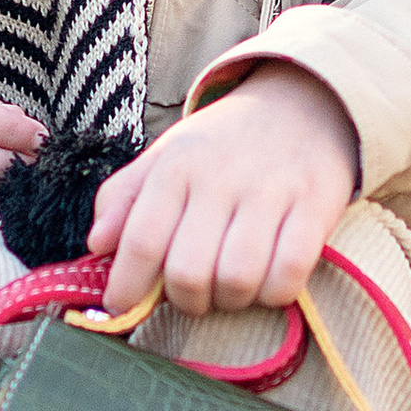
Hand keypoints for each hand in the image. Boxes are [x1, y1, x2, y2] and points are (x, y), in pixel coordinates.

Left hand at [87, 68, 359, 317]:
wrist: (303, 103)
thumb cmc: (223, 144)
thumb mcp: (166, 156)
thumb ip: (123, 197)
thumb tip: (95, 244)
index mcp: (178, 165)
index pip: (142, 239)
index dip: (126, 285)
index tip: (121, 306)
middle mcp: (221, 177)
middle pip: (188, 272)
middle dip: (186, 301)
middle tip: (192, 296)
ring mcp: (271, 192)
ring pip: (238, 279)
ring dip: (230, 300)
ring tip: (230, 289)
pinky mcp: (315, 206)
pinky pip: (290, 273)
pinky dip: (275, 293)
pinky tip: (268, 282)